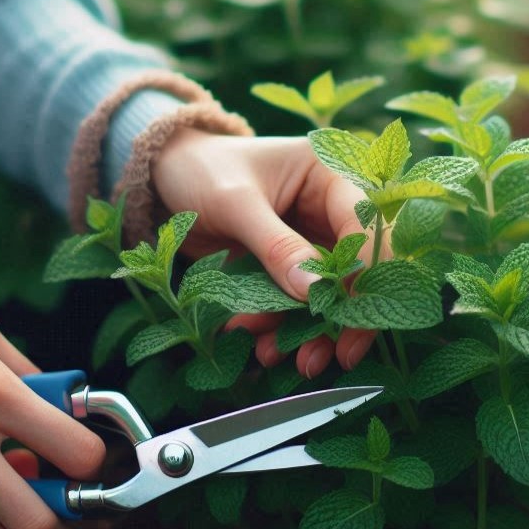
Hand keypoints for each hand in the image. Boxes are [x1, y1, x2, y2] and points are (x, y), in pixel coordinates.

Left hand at [152, 128, 375, 377]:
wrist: (163, 177)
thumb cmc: (201, 170)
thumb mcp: (236, 203)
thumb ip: (276, 246)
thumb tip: (314, 293)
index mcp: (330, 176)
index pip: (365, 227)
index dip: (363, 273)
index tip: (347, 315)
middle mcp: (328, 211)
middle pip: (354, 270)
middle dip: (341, 317)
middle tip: (334, 358)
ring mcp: (307, 242)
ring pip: (324, 295)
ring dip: (305, 331)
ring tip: (275, 355)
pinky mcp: (284, 267)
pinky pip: (290, 303)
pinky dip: (276, 326)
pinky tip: (256, 343)